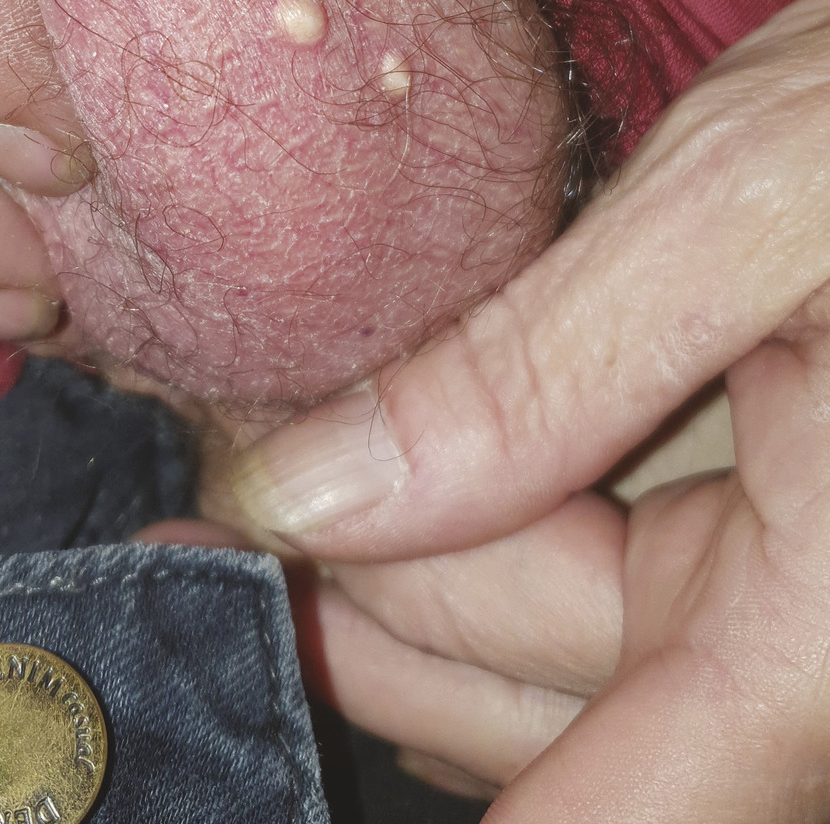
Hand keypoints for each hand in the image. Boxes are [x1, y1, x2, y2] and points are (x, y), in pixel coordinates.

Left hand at [233, 0, 829, 817]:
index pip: (595, 820)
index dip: (378, 731)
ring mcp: (774, 596)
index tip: (213, 737)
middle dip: (344, 596)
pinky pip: (563, 565)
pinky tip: (366, 437)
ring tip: (248, 458)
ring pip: (518, 641)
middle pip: (504, 700)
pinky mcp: (748, 525)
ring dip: (381, 548)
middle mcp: (805, 654)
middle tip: (204, 501)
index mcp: (829, 634)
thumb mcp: (751, 208)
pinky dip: (456, 502)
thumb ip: (532, 377)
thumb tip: (305, 503)